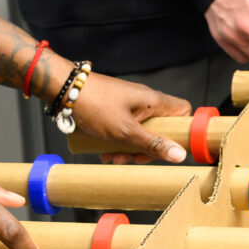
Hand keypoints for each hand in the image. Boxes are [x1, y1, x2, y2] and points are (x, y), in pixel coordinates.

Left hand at [67, 72, 191, 162]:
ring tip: (112, 158)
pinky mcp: (115, 109)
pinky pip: (125, 129)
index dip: (182, 131)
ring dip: (129, 149)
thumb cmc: (95, 105)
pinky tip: (104, 152)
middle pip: (160, 128)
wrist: (65, 89)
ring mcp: (129, 105)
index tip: (170, 148)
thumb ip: (152, 144)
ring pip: (140, 132)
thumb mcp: (125, 131)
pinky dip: (118, 142)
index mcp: (154, 101)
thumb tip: (180, 155)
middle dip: (147, 148)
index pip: (183, 112)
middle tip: (133, 159)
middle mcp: (145, 101)